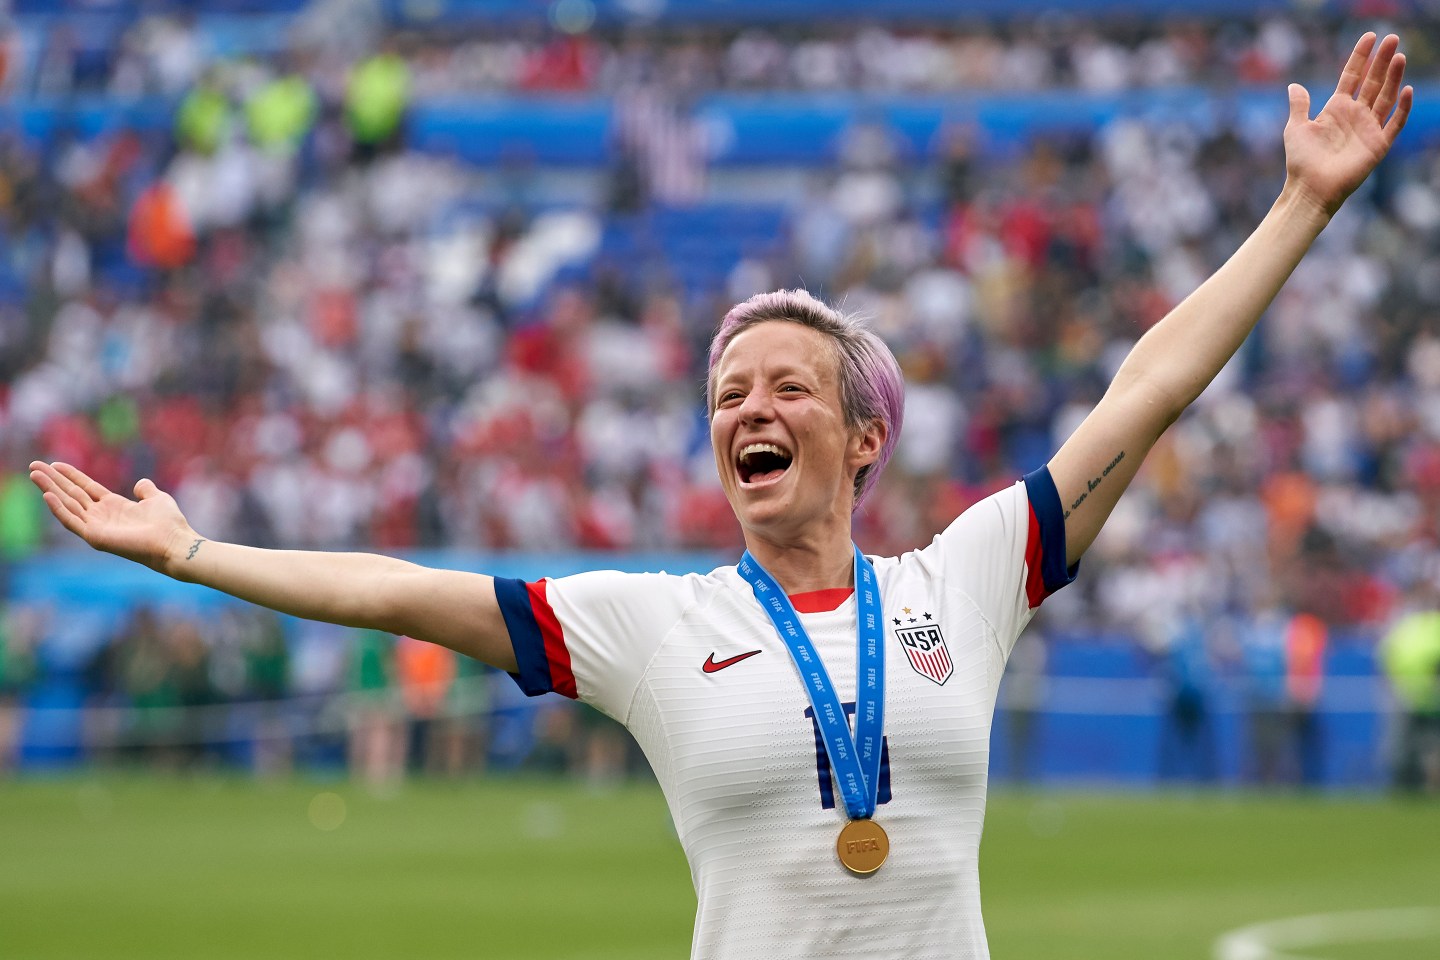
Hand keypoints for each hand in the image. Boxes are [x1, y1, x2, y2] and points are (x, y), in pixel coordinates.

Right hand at [29, 461, 198, 575]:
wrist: (174, 542)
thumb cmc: (169, 523)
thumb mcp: (157, 498)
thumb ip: (146, 490)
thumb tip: (141, 483)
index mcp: (114, 506)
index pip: (86, 488)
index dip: (71, 476)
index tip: (55, 464)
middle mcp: (102, 516)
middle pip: (72, 494)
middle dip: (53, 480)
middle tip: (34, 466)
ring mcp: (96, 527)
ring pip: (67, 505)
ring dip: (49, 489)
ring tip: (34, 474)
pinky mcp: (95, 537)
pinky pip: (72, 521)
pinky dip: (58, 509)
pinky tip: (47, 495)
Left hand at [1284, 32, 1412, 218]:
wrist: (1309, 189)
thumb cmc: (1301, 161)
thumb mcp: (1295, 128)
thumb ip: (1299, 105)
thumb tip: (1293, 85)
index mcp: (1337, 108)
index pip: (1353, 76)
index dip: (1361, 56)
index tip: (1370, 36)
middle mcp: (1355, 115)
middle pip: (1373, 82)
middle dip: (1382, 61)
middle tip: (1392, 38)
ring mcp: (1369, 129)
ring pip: (1386, 97)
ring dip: (1393, 78)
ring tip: (1399, 57)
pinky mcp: (1378, 145)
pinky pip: (1394, 124)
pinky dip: (1401, 108)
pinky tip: (1406, 90)